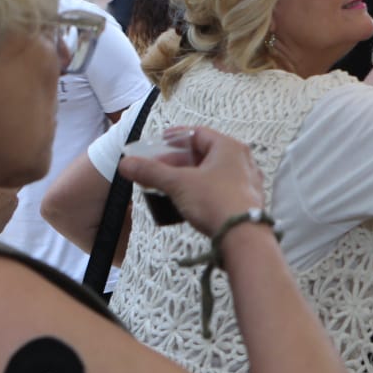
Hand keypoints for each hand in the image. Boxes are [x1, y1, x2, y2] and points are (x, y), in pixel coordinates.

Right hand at [119, 126, 265, 237]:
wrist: (243, 237)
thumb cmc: (216, 202)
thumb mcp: (178, 184)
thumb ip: (152, 172)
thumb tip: (126, 164)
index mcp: (229, 147)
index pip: (198, 134)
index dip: (175, 138)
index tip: (159, 143)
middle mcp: (242, 161)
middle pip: (204, 154)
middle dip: (178, 162)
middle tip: (157, 169)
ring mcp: (246, 182)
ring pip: (212, 173)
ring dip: (189, 178)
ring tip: (169, 187)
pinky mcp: (246, 202)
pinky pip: (220, 190)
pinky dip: (202, 191)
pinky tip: (188, 202)